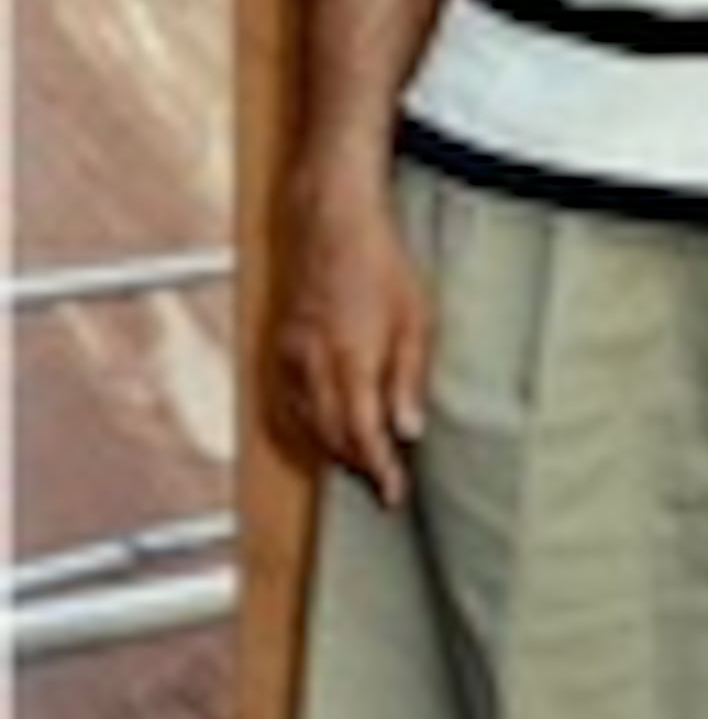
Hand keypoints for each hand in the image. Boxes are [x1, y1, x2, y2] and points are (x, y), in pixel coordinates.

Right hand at [275, 187, 434, 505]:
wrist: (331, 223)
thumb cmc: (381, 265)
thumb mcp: (415, 319)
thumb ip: (408, 378)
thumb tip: (408, 431)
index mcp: (351, 360)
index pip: (364, 434)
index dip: (379, 469)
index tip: (395, 494)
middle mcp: (313, 366)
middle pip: (333, 435)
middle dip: (359, 464)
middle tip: (384, 483)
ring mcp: (291, 357)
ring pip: (308, 422)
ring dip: (335, 448)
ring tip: (362, 464)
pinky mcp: (280, 347)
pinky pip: (290, 402)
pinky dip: (310, 424)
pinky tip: (326, 429)